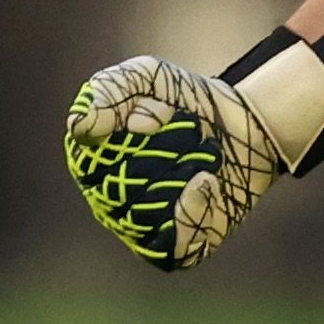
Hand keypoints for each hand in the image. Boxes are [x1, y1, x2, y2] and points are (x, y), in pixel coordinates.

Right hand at [62, 26, 323, 269]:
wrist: (243, 123)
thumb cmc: (184, 101)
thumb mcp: (146, 77)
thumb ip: (108, 89)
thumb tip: (80, 124)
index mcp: (91, 163)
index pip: (92, 161)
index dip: (130, 134)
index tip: (161, 111)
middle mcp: (109, 201)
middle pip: (121, 188)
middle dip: (166, 150)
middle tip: (192, 130)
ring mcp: (141, 228)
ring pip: (144, 215)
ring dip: (182, 174)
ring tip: (203, 154)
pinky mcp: (178, 247)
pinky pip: (170, 246)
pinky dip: (192, 210)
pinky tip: (207, 182)